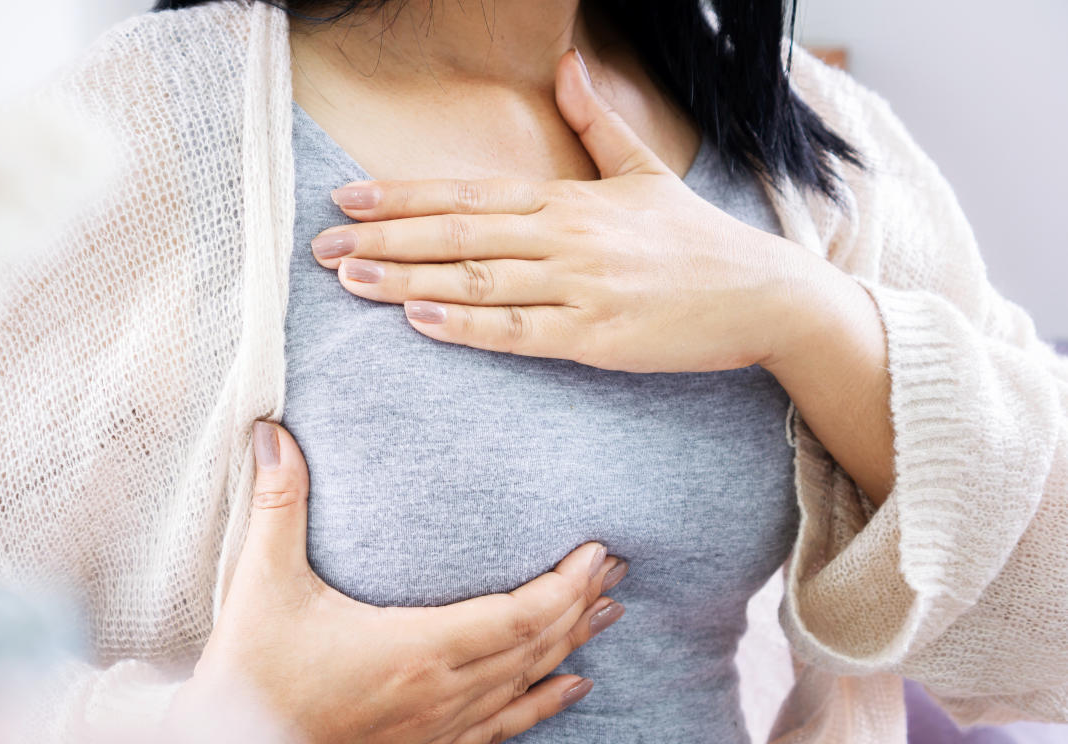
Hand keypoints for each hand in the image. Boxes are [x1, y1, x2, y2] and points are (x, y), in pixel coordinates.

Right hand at [172, 420, 627, 743]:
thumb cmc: (250, 669)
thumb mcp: (262, 580)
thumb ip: (278, 502)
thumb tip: (271, 431)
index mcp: (414, 648)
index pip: (516, 615)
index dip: (565, 585)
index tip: (599, 554)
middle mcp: (438, 692)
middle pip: (534, 645)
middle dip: (581, 605)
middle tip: (618, 569)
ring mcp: (436, 728)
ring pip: (525, 685)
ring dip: (570, 646)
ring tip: (610, 614)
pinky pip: (501, 729)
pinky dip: (543, 705)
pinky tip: (574, 688)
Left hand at [310, 47, 821, 373]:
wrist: (763, 293)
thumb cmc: (697, 237)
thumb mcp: (646, 168)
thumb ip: (595, 121)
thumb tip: (567, 64)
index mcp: (569, 200)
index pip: (469, 193)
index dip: (403, 196)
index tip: (347, 198)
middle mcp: (566, 238)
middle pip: (458, 234)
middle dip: (385, 238)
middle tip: (322, 247)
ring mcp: (579, 288)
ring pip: (478, 281)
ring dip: (408, 280)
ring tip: (351, 280)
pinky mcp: (595, 337)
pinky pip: (518, 331)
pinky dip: (466, 326)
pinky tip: (419, 320)